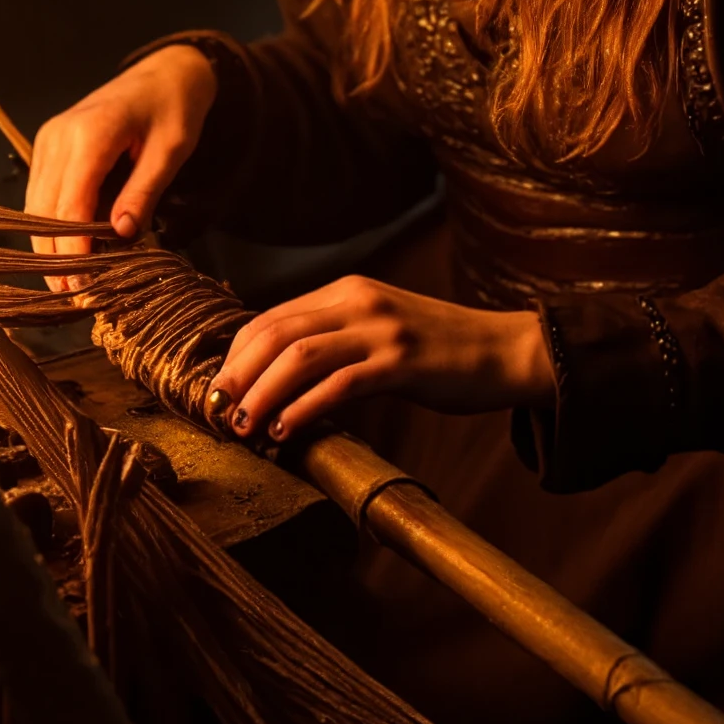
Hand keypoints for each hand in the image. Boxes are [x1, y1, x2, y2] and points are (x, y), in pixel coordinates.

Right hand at [26, 46, 217, 282]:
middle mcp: (59, 135)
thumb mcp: (172, 150)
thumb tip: (120, 235)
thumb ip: (144, 191)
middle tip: (74, 297)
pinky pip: (41, 192)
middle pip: (44, 209)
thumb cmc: (174, 108)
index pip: (70, 205)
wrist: (165, 72)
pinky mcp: (48, 144)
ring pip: (35, 205)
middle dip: (56, 256)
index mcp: (91, 133)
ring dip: (49, 243)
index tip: (82, 287)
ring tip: (69, 282)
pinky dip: (50, 222)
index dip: (72, 250)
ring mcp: (49, 138)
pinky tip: (67, 249)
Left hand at [209, 275, 551, 443]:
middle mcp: (357, 302)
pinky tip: (287, 431)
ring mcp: (381, 330)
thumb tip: (276, 377)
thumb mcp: (378, 329)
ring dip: (263, 394)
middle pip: (276, 334)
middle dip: (238, 374)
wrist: (505, 351)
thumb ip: (333, 340)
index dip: (237, 355)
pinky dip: (305, 408)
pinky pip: (340, 384)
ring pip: (300, 357)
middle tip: (218, 411)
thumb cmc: (438, 350)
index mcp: (346, 291)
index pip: (271, 318)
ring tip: (244, 426)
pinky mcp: (403, 363)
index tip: (219, 390)